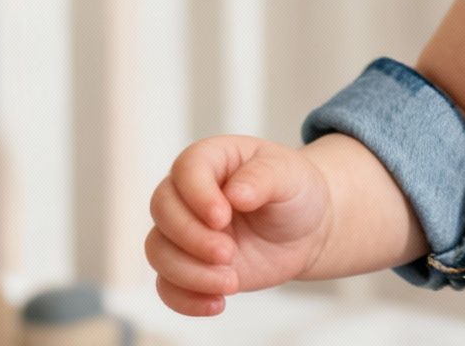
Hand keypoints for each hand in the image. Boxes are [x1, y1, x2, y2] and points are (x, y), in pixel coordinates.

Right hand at [147, 135, 332, 315]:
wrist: (306, 229)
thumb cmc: (295, 191)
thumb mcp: (291, 175)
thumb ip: (264, 177)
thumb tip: (234, 193)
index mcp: (212, 160)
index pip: (186, 169)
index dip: (197, 195)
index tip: (223, 217)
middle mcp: (189, 194)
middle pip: (162, 210)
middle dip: (191, 237)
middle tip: (229, 253)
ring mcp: (185, 232)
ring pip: (158, 251)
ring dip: (189, 272)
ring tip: (232, 281)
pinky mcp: (189, 266)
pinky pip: (167, 285)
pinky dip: (185, 299)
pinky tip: (217, 304)